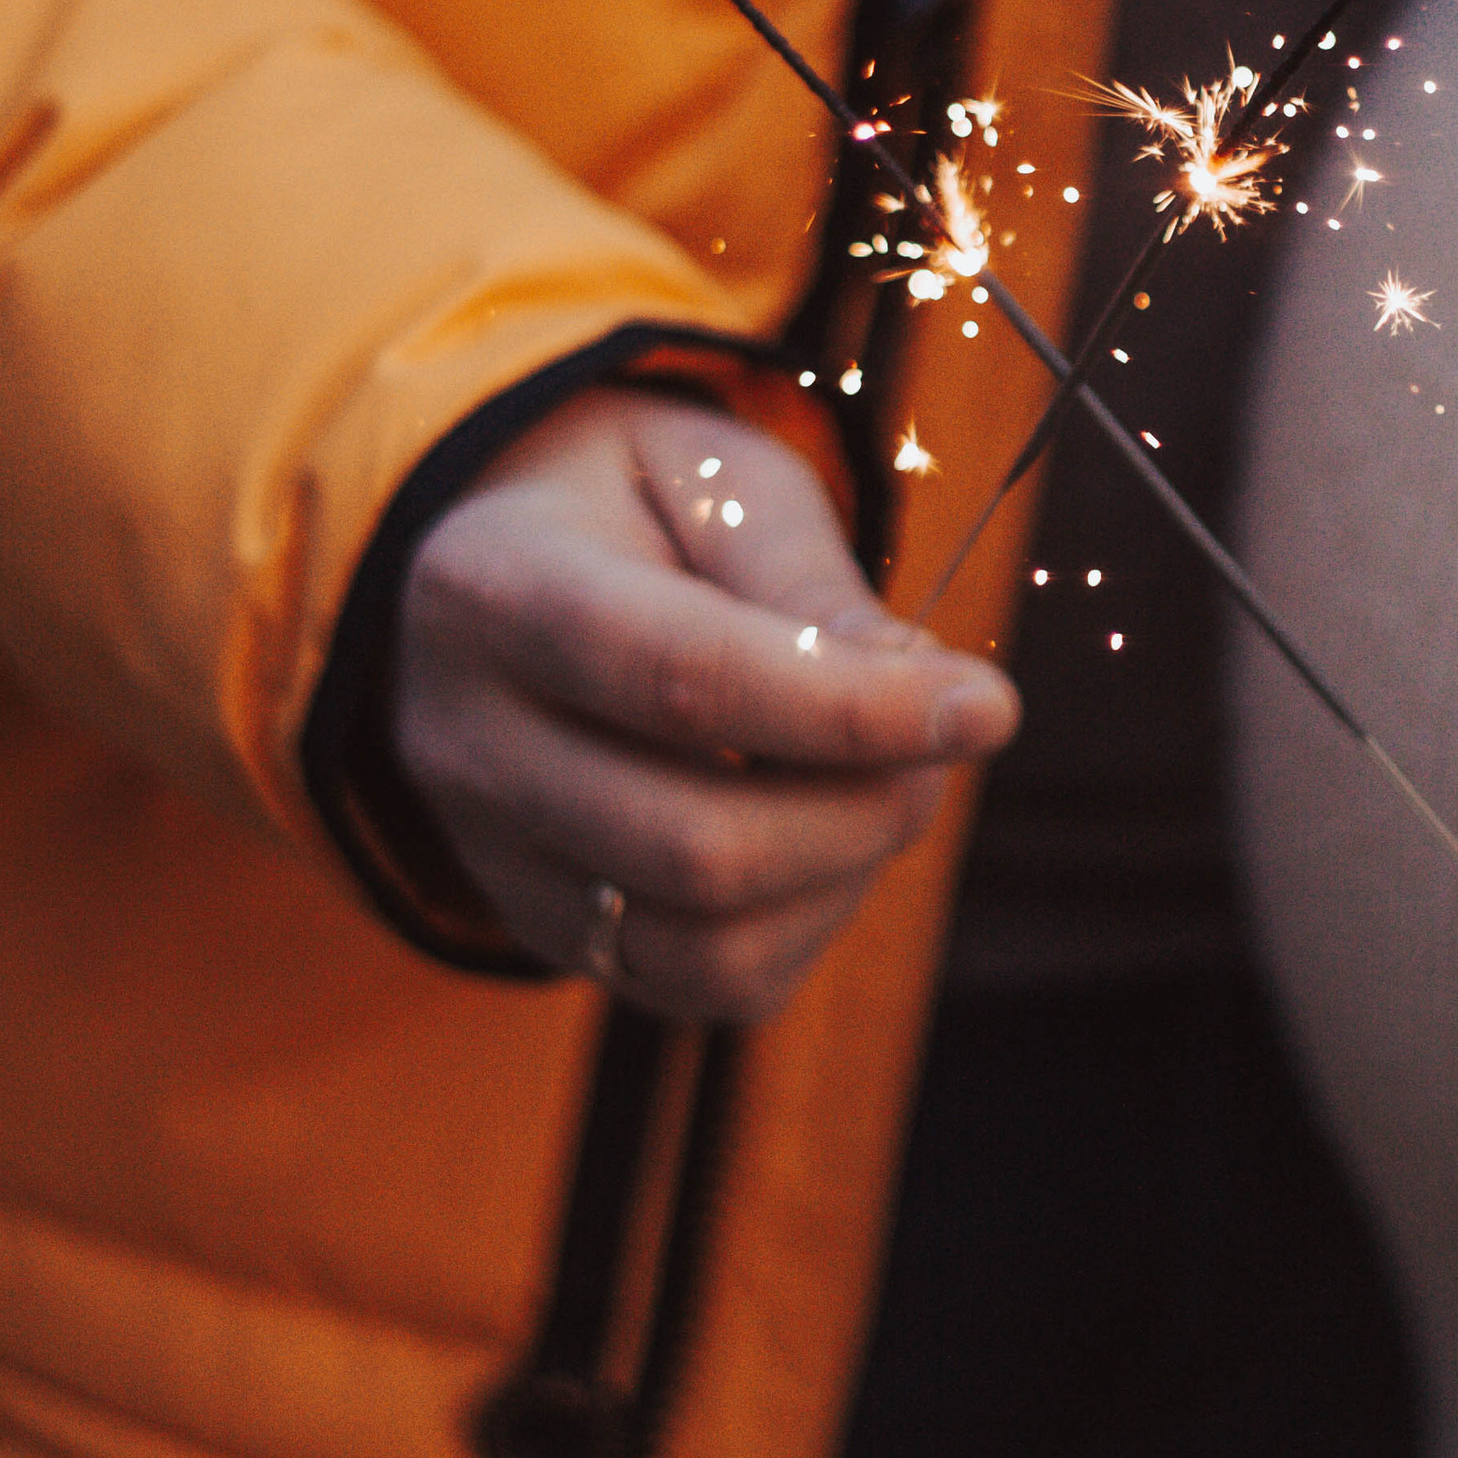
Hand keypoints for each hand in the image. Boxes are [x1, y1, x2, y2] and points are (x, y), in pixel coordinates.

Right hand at [396, 387, 1016, 1021]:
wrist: (477, 577)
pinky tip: (822, 835)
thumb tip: (916, 685)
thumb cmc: (622, 507)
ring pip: (705, 945)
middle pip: (698, 845)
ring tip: (882, 779)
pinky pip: (701, 982)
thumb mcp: (709, 475)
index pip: (683, 678)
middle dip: (868, 806)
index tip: (987, 705)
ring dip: (845, 876)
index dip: (852, 709)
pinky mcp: (542, 928)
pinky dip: (803, 925)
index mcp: (496, 590)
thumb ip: (803, 574)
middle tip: (945, 736)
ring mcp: (496, 859)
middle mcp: (471, 745)